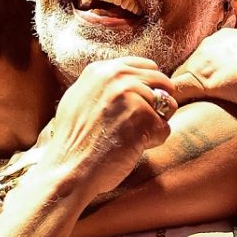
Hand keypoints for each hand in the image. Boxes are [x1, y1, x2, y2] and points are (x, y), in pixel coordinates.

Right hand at [37, 56, 176, 199]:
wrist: (68, 170)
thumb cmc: (74, 143)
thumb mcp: (79, 100)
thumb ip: (103, 87)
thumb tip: (130, 81)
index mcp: (101, 70)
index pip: (146, 66)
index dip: (150, 86)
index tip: (142, 104)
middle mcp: (117, 77)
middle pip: (162, 82)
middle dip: (157, 104)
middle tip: (138, 125)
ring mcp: (131, 96)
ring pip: (167, 105)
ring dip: (155, 124)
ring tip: (129, 138)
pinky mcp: (143, 118)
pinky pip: (165, 128)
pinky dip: (154, 142)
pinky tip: (131, 148)